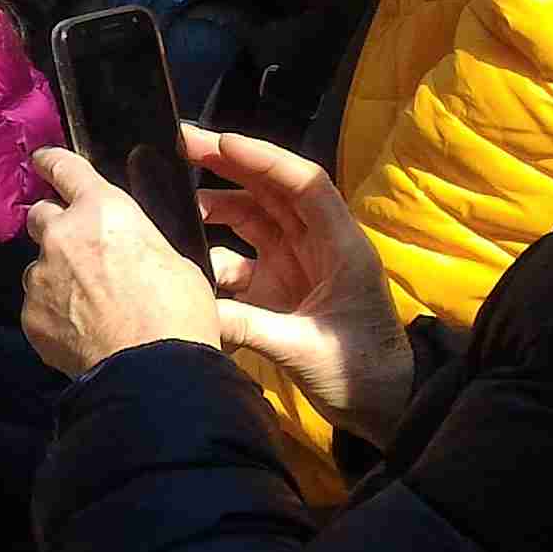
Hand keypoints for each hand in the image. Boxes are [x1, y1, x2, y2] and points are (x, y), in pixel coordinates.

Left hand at [21, 145, 222, 374]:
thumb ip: (136, 243)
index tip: (42, 160)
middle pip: (41, 215)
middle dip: (55, 226)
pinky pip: (38, 304)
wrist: (152, 370)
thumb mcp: (173, 262)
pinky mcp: (30, 314)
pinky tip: (80, 329)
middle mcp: (62, 235)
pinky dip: (53, 312)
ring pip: (38, 265)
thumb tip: (127, 252)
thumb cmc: (177, 313)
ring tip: (87, 303)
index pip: (65, 168)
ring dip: (56, 275)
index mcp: (103, 211)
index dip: (51, 162)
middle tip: (78, 249)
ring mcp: (40, 275)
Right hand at [185, 126, 413, 442]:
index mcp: (340, 247)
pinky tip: (184, 256)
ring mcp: (296, 263)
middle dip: (228, 163)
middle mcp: (317, 244)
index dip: (263, 159)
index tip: (220, 143)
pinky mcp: (277, 287)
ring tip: (170, 197)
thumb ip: (248, 325)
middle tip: (179, 144)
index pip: (304, 185)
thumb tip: (192, 307)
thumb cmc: (361, 374)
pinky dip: (211, 253)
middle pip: (272, 189)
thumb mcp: (304, 350)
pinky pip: (239, 257)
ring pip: (252, 216)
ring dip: (214, 203)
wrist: (382, 408)